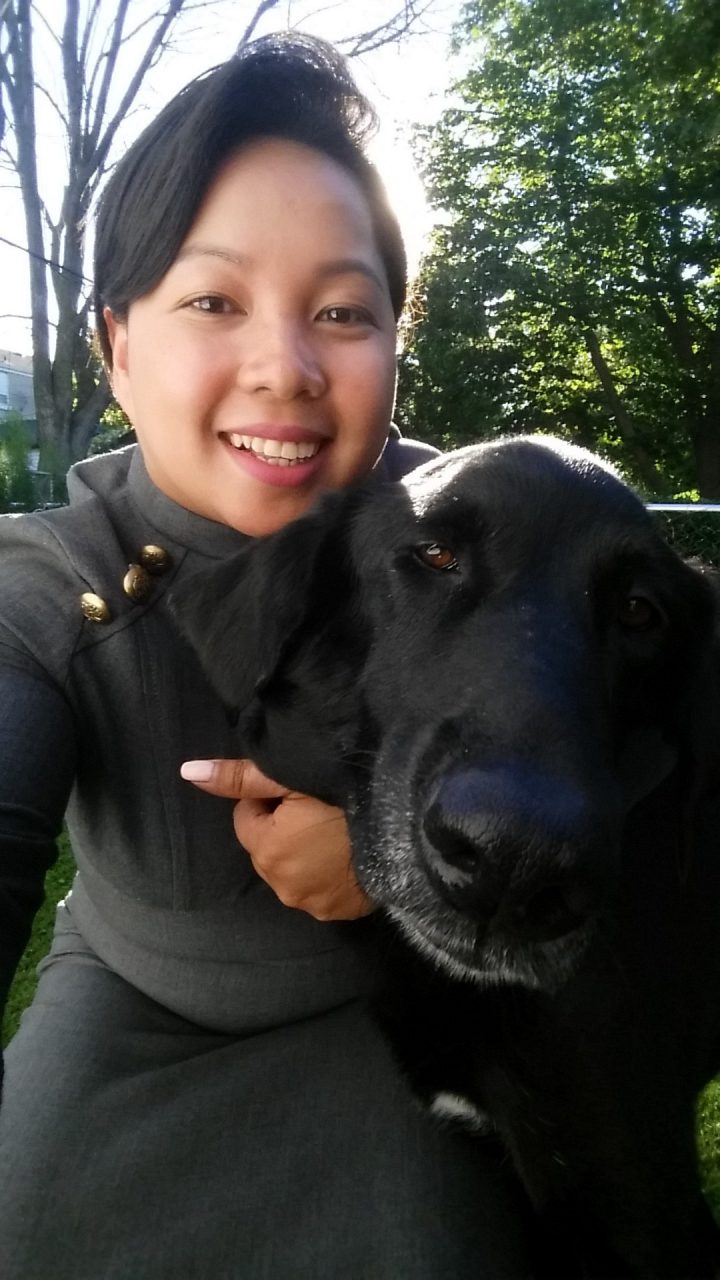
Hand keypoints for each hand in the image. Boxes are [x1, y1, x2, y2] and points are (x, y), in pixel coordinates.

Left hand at [180, 758, 372, 920]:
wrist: (404, 830)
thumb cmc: (346, 798)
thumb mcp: (290, 778)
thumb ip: (240, 778)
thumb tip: (187, 773)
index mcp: (266, 848)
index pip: (247, 818)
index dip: (269, 802)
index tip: (298, 794)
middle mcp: (281, 883)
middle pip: (267, 847)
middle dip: (283, 830)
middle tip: (319, 811)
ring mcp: (309, 902)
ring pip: (290, 870)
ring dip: (302, 854)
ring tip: (334, 834)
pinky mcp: (335, 913)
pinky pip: (316, 889)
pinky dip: (324, 876)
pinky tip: (344, 857)